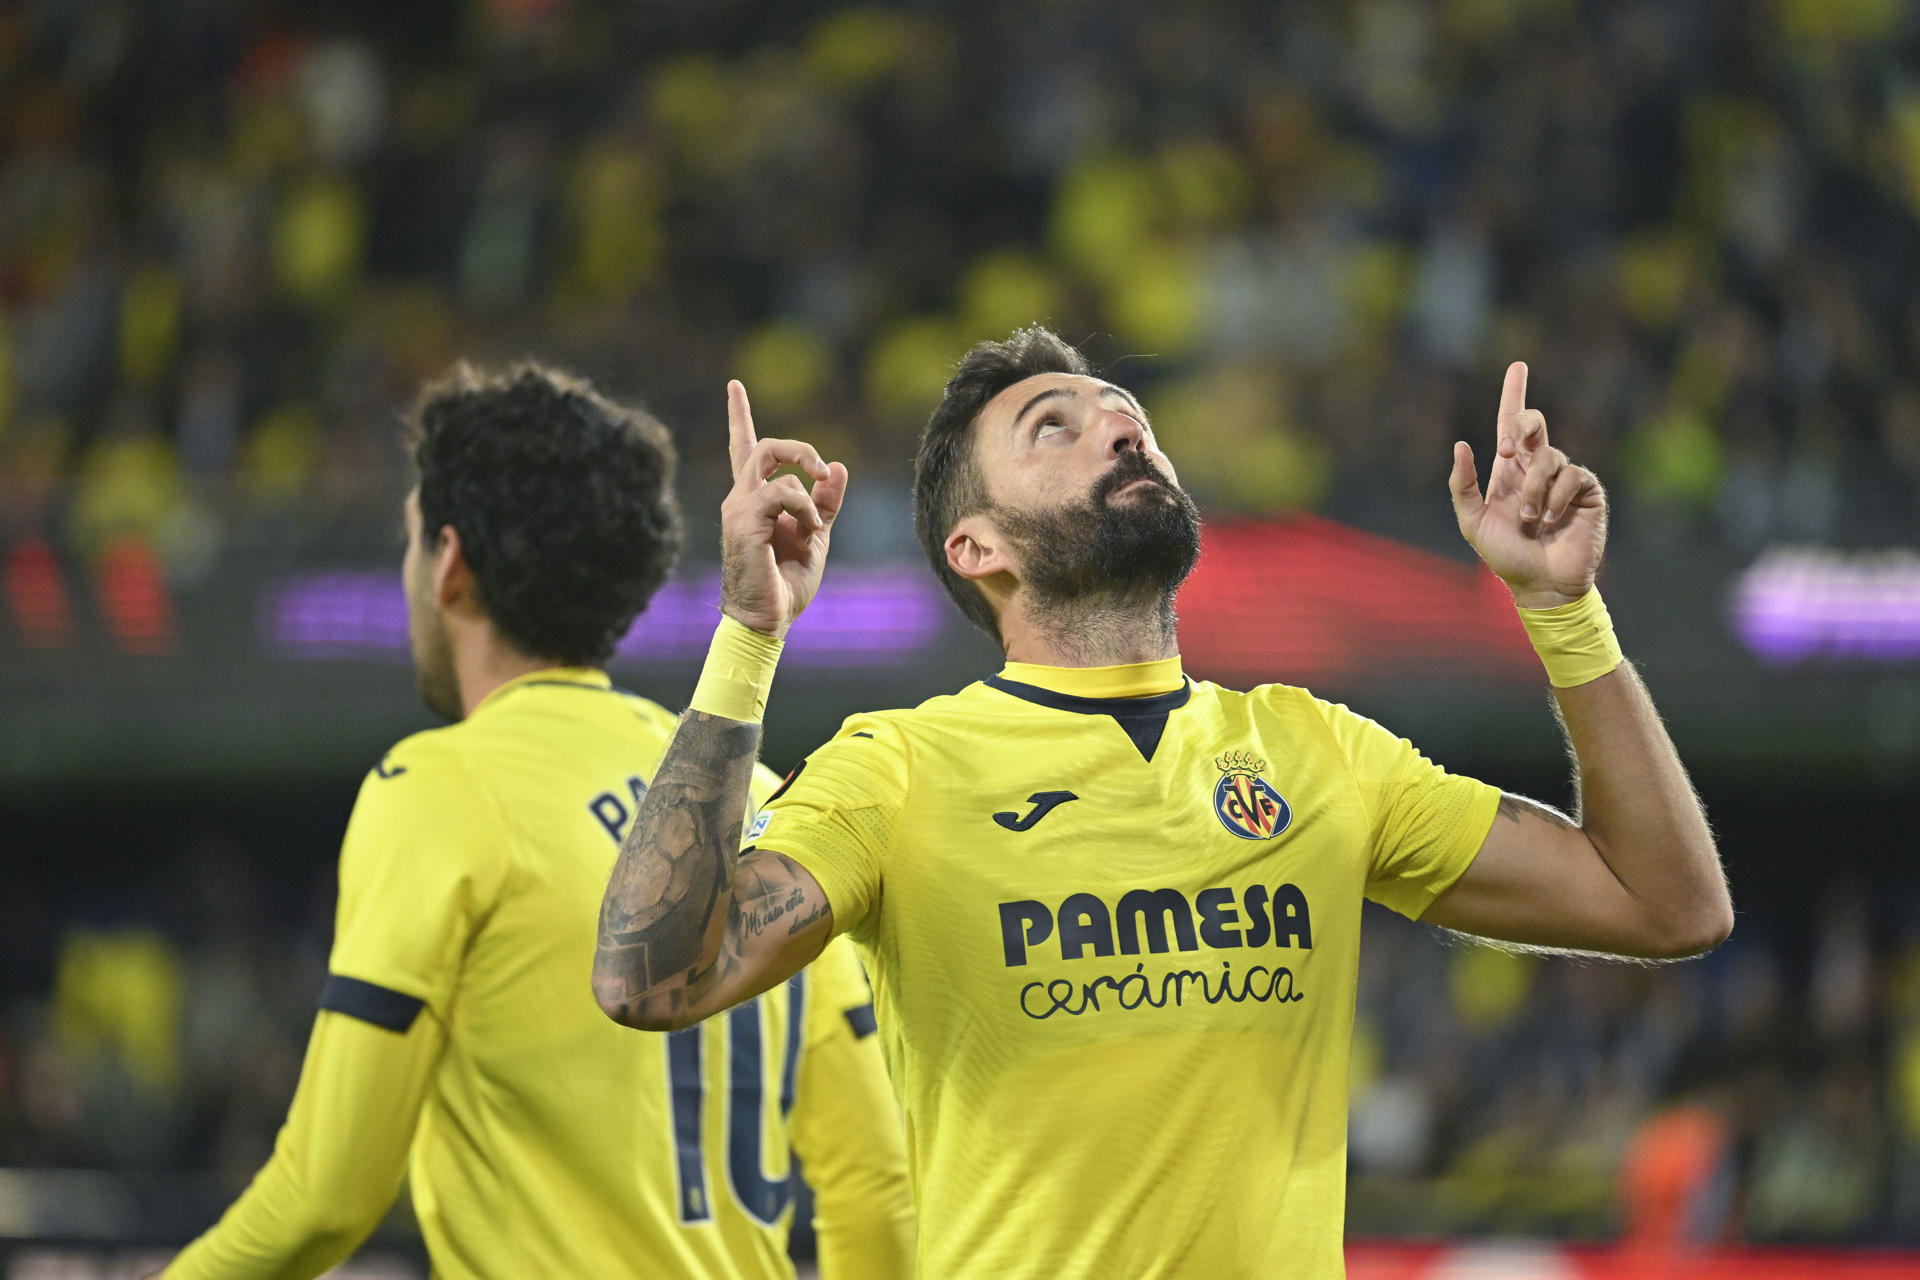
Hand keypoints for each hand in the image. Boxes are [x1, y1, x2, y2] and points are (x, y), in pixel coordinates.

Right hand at [719, 380, 847, 637]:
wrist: (767, 619)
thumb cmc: (786, 582)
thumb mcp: (815, 536)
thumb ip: (826, 503)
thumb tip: (838, 468)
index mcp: (755, 500)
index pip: (744, 448)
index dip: (740, 416)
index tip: (734, 386)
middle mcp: (740, 498)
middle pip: (763, 445)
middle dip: (800, 448)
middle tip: (821, 470)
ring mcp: (739, 508)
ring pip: (772, 462)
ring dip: (807, 484)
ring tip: (815, 522)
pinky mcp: (744, 522)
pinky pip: (780, 492)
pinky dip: (803, 506)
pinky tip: (809, 529)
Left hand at [1448, 362, 1606, 608]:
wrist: (1540, 584)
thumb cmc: (1505, 555)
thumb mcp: (1472, 521)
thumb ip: (1462, 485)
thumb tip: (1462, 444)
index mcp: (1509, 470)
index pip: (1510, 424)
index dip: (1514, 393)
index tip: (1518, 365)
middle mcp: (1537, 467)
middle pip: (1534, 424)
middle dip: (1521, 427)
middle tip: (1508, 451)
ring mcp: (1564, 477)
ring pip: (1548, 457)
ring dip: (1533, 489)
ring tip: (1529, 519)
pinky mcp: (1587, 491)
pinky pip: (1572, 475)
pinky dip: (1555, 498)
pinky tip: (1551, 519)